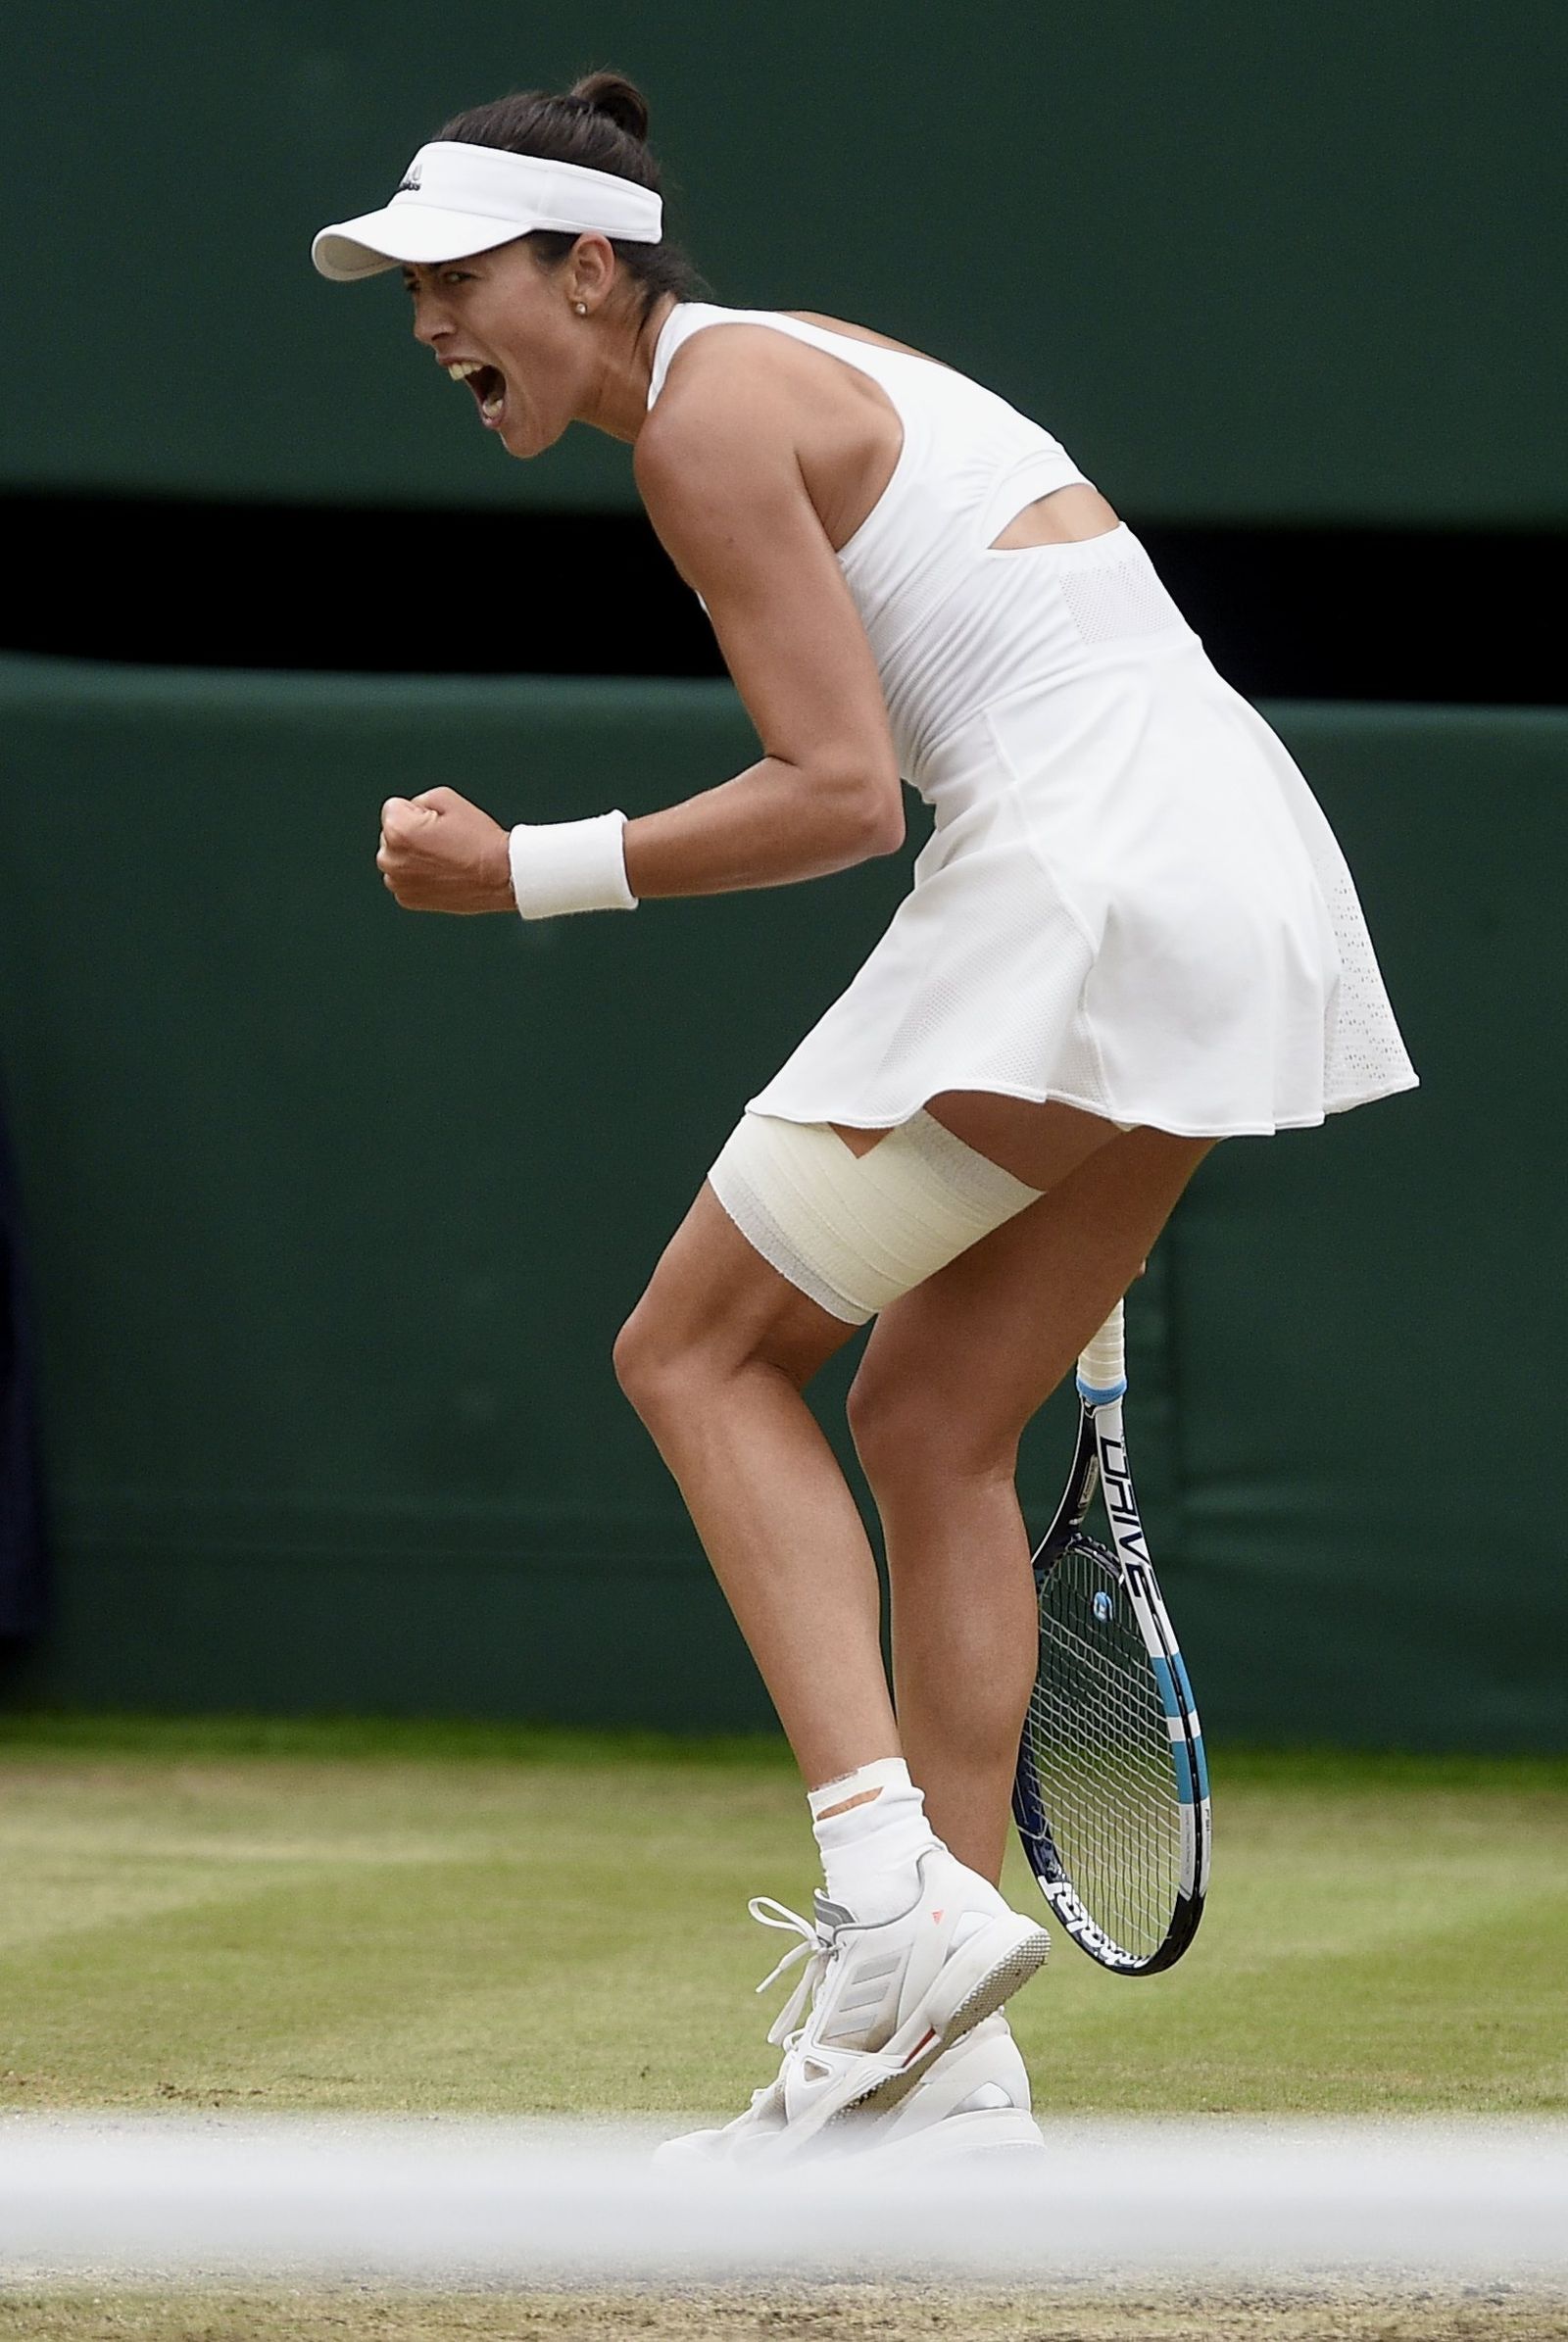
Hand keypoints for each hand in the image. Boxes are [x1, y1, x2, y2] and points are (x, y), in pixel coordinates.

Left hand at [376, 788, 513, 913]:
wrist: (502, 875)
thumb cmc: (478, 838)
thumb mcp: (447, 797)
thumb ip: (417, 800)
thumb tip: (409, 814)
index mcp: (397, 830)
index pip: (394, 808)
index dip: (419, 811)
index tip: (440, 824)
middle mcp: (390, 859)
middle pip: (392, 834)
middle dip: (411, 833)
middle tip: (444, 842)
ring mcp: (398, 883)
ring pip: (397, 857)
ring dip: (412, 855)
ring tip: (444, 858)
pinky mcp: (408, 899)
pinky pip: (405, 878)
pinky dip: (418, 876)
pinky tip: (442, 874)